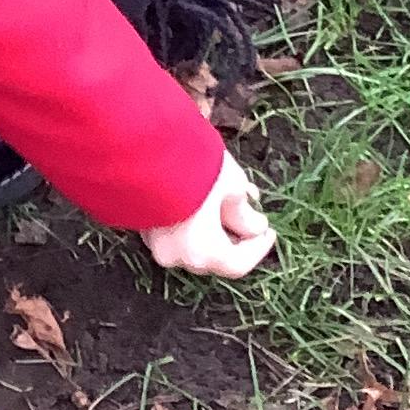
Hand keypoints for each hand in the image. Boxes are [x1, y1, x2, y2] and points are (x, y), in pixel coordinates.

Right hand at [143, 150, 274, 279]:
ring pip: (195, 243)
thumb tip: (254, 226)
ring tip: (229, 195)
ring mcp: (155, 244)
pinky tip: (203, 196)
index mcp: (201, 252)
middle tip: (251, 210)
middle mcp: (176, 256)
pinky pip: (176, 233)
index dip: (258, 248)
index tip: (270, 230)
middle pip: (215, 256)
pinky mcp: (143, 227)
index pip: (238, 265)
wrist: (140, 145)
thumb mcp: (231, 186)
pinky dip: (194, 223)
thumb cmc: (192, 166)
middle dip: (235, 234)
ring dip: (216, 226)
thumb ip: (244, 213)